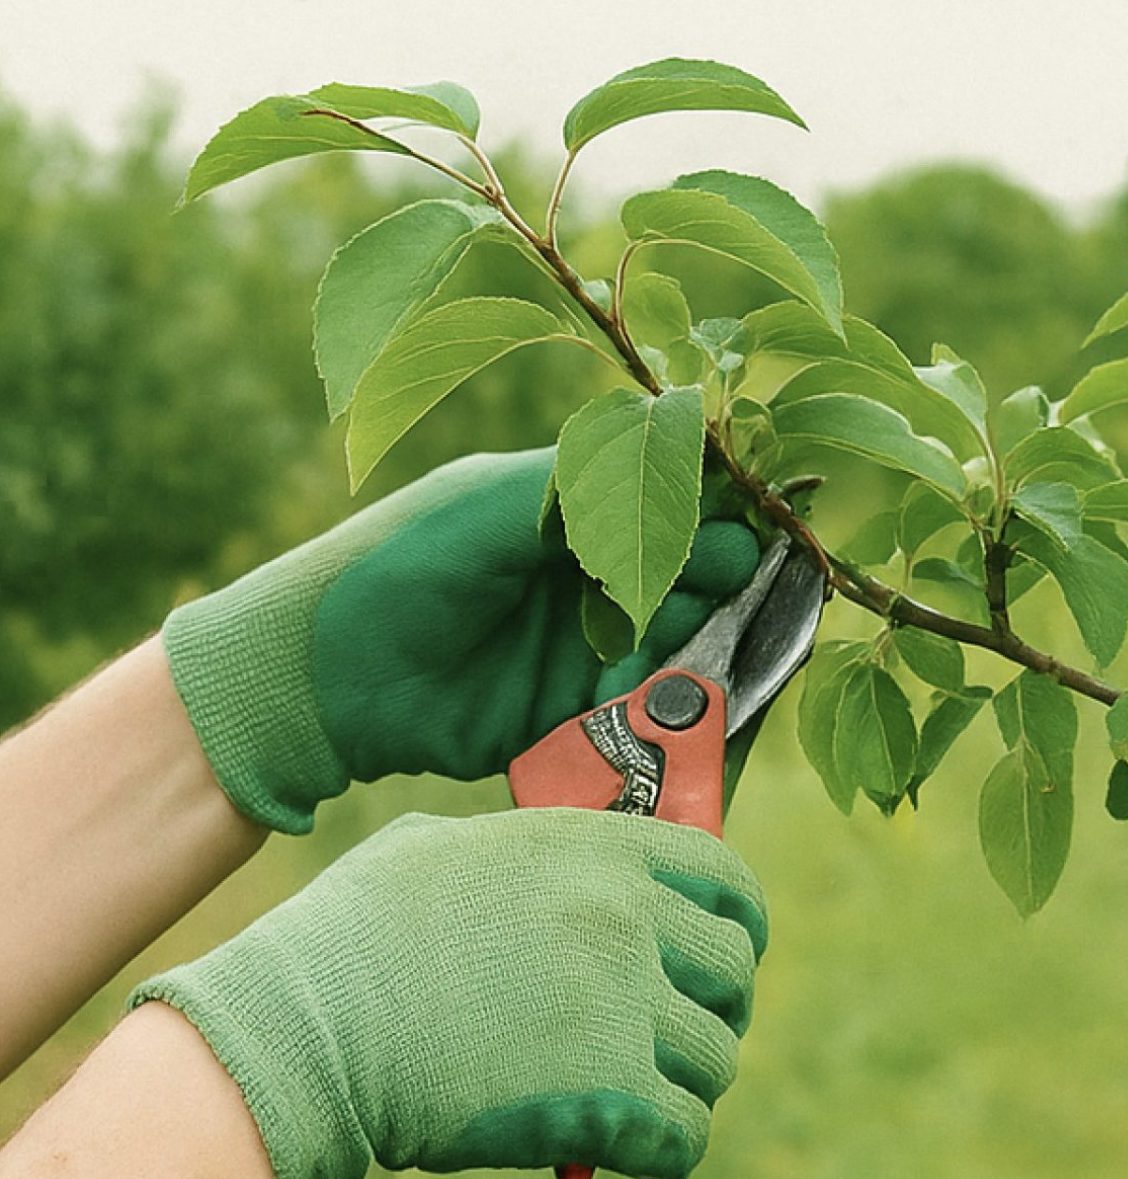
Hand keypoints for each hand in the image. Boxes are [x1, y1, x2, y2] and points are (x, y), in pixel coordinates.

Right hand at [129, 808, 767, 1178]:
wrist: (306, 1030)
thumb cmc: (358, 935)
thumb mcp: (447, 849)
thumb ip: (527, 850)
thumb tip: (561, 871)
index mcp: (596, 849)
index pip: (726, 877)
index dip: (739, 919)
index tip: (728, 948)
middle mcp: (626, 917)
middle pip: (735, 970)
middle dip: (715, 1004)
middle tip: (677, 1029)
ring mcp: (623, 1005)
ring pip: (718, 1058)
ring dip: (687, 1081)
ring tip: (643, 1091)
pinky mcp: (607, 1096)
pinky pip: (687, 1135)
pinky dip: (667, 1149)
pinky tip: (629, 1147)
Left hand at [164, 447, 758, 831]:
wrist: (322, 683)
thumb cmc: (397, 570)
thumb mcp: (485, 512)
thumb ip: (579, 488)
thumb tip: (687, 464)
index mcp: (567, 504)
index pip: (665, 493)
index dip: (711, 510)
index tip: (749, 531)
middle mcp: (586, 571)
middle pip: (685, 573)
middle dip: (718, 585)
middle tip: (741, 598)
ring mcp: (581, 643)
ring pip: (674, 642)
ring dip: (697, 650)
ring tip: (704, 657)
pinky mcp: (571, 710)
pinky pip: (639, 708)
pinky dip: (662, 708)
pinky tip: (669, 705)